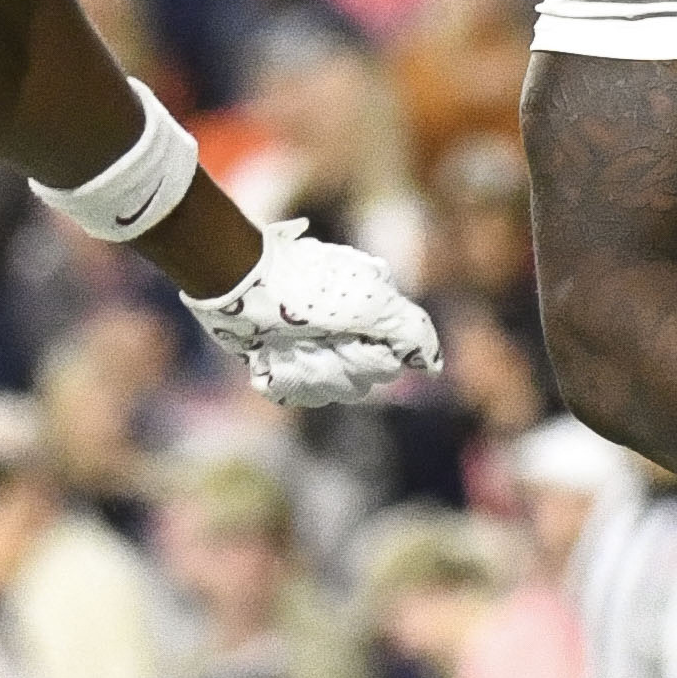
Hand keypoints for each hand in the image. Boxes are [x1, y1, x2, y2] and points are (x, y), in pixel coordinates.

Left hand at [184, 219, 440, 405]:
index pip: (387, 367)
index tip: (351, 339)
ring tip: (288, 346)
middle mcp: (346, 336)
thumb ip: (412, 331)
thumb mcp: (374, 301)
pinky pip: (293, 394)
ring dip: (306, 371)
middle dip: (334, 366)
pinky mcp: (281, 363)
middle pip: (358, 384)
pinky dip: (282, 377)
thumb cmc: (310, 288)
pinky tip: (271, 357)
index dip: (370, 359)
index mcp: (371, 319)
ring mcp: (312, 350)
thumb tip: (432, 366)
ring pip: (325, 392)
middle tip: (315, 340)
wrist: (243, 283)